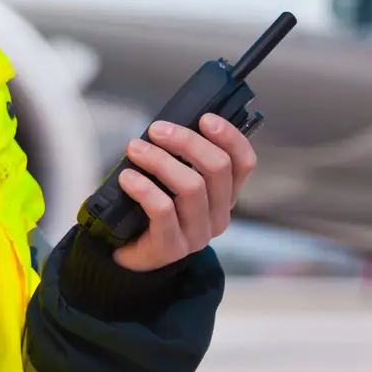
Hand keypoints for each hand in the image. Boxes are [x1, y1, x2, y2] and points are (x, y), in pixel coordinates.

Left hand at [109, 113, 256, 271]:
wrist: (129, 253)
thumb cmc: (151, 208)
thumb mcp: (172, 180)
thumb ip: (180, 157)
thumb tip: (170, 123)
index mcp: (225, 195)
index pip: (244, 163)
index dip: (230, 137)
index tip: (205, 118)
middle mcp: (219, 216)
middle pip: (217, 169)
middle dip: (186, 142)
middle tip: (156, 130)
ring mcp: (198, 234)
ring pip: (191, 187)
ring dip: (160, 161)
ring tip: (134, 149)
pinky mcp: (172, 248)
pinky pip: (163, 210)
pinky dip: (143, 187)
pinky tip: (127, 178)